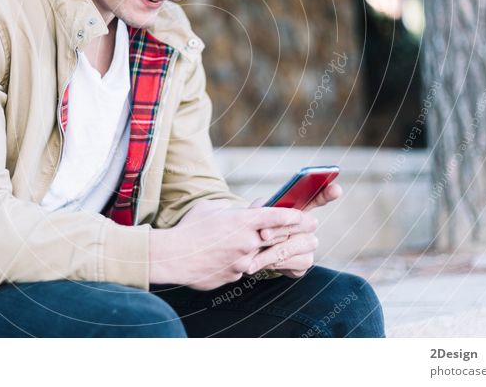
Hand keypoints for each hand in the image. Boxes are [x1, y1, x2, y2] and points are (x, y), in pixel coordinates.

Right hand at [148, 198, 303, 289]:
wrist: (172, 257)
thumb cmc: (189, 229)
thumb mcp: (210, 209)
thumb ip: (229, 209)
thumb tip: (237, 209)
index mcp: (241, 220)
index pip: (276, 217)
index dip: (294, 217)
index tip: (306, 217)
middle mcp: (246, 241)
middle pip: (279, 239)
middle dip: (298, 235)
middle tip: (313, 234)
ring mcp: (242, 261)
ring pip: (266, 256)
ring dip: (279, 252)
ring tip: (294, 249)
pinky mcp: (235, 276)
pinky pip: (246, 268)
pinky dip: (244, 263)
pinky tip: (233, 259)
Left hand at [247, 183, 342, 277]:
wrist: (247, 252)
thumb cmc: (254, 228)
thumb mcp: (254, 213)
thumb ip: (262, 209)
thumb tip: (271, 218)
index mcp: (298, 209)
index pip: (317, 198)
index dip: (327, 194)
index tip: (336, 189)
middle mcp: (308, 227)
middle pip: (307, 224)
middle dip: (283, 229)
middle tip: (263, 235)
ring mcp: (308, 245)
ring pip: (301, 246)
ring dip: (275, 251)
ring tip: (256, 254)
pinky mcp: (303, 264)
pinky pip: (298, 263)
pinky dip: (278, 265)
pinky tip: (264, 264)